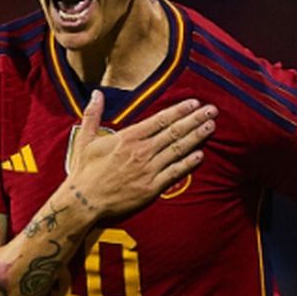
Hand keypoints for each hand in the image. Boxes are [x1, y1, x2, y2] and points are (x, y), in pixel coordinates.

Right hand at [65, 92, 216, 221]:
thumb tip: (96, 94)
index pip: (159, 120)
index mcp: (127, 138)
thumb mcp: (85, 139)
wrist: (84, 201)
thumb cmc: (84, 170)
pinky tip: (201, 155)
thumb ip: (93, 115)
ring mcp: (148, 170)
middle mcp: (141, 151)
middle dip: (195, 119)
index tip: (194, 103)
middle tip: (212, 110)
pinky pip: (174, 173)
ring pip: (178, 150)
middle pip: (174, 132)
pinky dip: (188, 163)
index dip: (179, 111)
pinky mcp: (152, 188)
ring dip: (196, 137)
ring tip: (211, 126)